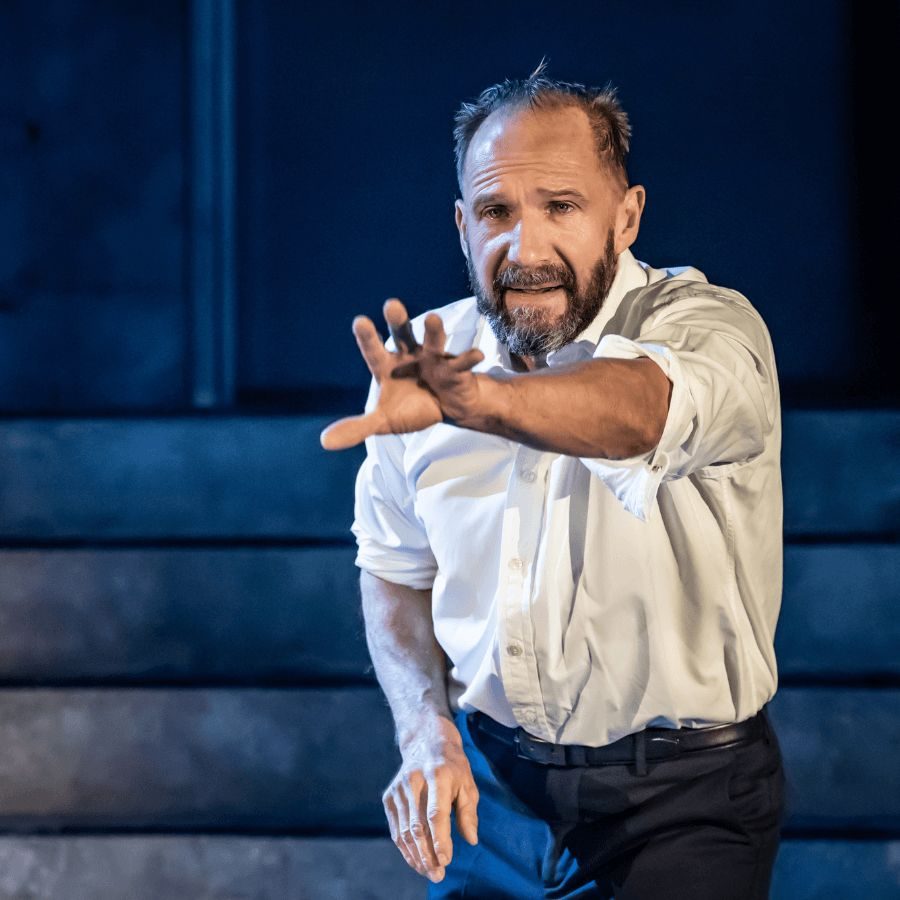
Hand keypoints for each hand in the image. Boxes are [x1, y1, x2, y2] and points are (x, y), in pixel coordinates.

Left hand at [320, 299, 484, 449]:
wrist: (444, 409)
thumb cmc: (409, 407)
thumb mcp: (383, 421)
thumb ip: (357, 428)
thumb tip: (324, 442)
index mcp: (387, 366)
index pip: (373, 350)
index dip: (367, 337)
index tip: (360, 321)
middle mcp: (409, 356)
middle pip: (402, 334)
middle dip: (398, 320)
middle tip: (392, 304)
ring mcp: (433, 359)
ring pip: (433, 342)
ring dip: (433, 331)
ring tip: (432, 319)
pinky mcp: (455, 370)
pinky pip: (461, 364)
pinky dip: (468, 359)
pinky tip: (476, 355)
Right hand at [383, 718, 479, 882]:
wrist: (425, 742)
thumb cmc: (452, 766)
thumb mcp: (468, 784)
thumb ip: (469, 812)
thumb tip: (471, 840)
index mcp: (437, 775)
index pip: (436, 813)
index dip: (440, 839)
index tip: (445, 860)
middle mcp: (414, 780)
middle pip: (417, 826)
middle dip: (427, 854)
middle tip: (438, 874)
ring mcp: (398, 788)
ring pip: (404, 830)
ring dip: (416, 855)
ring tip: (429, 871)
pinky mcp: (389, 796)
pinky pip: (396, 828)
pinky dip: (404, 848)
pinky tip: (416, 860)